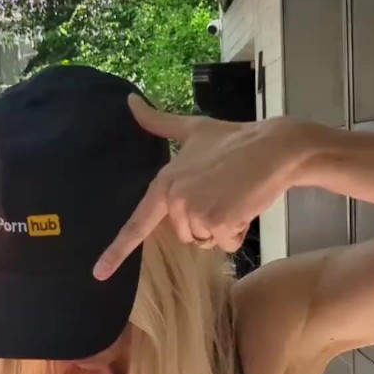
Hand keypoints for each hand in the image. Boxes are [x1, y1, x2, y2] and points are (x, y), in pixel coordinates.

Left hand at [93, 96, 301, 279]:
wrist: (273, 148)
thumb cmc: (234, 139)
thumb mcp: (192, 128)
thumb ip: (158, 121)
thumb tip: (129, 100)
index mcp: (165, 183)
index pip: (137, 223)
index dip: (116, 251)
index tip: (99, 273)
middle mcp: (176, 201)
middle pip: (184, 233)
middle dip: (205, 220)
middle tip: (223, 192)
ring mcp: (197, 213)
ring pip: (205, 240)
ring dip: (223, 227)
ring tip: (235, 197)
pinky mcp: (220, 223)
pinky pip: (226, 243)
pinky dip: (238, 231)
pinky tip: (245, 206)